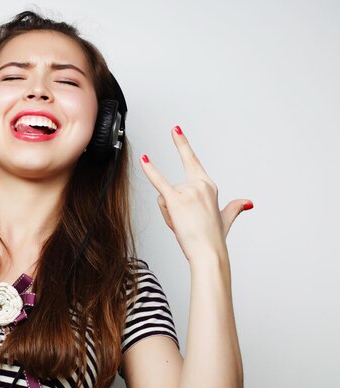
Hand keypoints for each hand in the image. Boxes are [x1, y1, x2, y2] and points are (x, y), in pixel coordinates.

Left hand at [140, 126, 252, 261]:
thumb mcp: (226, 219)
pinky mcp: (176, 199)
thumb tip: (248, 203)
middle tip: (183, 196)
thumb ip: (235, 207)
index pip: (192, 162)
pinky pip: (159, 182)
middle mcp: (199, 185)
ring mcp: (188, 191)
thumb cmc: (214, 238)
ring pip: (164, 197)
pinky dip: (151, 171)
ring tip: (181, 226)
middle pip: (172, 189)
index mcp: (209, 186)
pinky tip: (144, 159)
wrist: (208, 253)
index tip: (176, 130)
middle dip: (173, 208)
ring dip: (168, 214)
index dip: (183, 145)